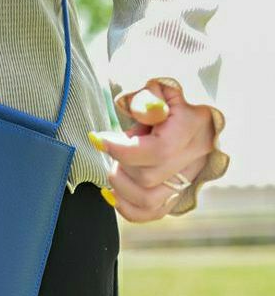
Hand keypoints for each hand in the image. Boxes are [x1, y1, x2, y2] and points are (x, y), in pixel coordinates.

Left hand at [87, 80, 215, 221]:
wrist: (183, 100)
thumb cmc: (162, 91)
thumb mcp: (155, 83)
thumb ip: (148, 98)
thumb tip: (146, 110)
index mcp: (194, 125)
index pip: (157, 151)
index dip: (120, 149)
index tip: (97, 138)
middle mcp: (197, 156)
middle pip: (149, 177)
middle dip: (121, 162)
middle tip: (115, 142)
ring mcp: (191, 176)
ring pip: (150, 200)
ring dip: (121, 185)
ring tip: (118, 163)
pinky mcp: (180, 189)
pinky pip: (153, 212)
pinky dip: (128, 208)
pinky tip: (111, 193)